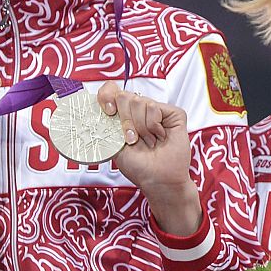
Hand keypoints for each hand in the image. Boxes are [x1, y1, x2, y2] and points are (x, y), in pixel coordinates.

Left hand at [97, 81, 201, 234]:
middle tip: (133, 138)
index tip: (109, 112)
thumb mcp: (114, 144)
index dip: (107, 96)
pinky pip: (155, 108)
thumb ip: (106, 123)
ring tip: (148, 141)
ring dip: (141, 128)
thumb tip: (97, 107)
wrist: (158, 179)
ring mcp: (157, 111)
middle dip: (125, 121)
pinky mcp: (173, 114)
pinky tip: (159, 137)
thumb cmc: (139, 166)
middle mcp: (140, 110)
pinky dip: (153, 126)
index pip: (111, 91)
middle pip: (124, 96)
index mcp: (124, 115)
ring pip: (140, 102)